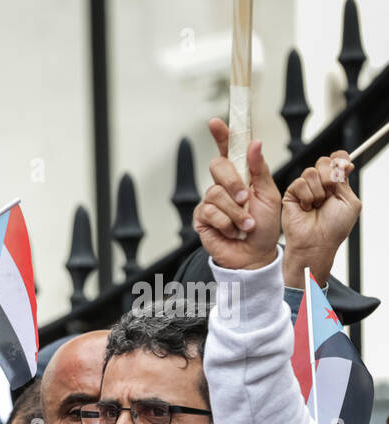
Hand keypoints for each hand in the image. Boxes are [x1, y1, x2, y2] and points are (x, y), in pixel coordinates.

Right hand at [193, 119, 280, 270]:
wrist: (255, 254)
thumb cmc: (265, 225)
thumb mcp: (269, 194)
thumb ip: (260, 169)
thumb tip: (255, 143)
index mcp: (241, 174)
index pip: (229, 149)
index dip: (221, 134)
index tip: (215, 122)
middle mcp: (223, 184)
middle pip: (217, 166)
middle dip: (232, 181)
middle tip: (244, 197)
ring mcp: (210, 201)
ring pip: (215, 193)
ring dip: (235, 211)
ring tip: (246, 223)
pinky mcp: (202, 218)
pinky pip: (210, 212)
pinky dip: (226, 223)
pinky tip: (233, 230)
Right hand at [281, 151, 360, 286]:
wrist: (316, 243)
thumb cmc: (333, 229)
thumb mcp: (350, 201)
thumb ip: (346, 180)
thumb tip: (344, 163)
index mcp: (336, 183)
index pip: (338, 159)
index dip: (340, 161)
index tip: (343, 171)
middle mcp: (321, 184)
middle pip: (324, 161)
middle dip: (330, 178)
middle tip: (329, 195)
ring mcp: (305, 188)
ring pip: (311, 172)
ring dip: (318, 192)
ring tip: (317, 206)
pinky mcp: (291, 194)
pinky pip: (299, 183)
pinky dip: (306, 197)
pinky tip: (306, 208)